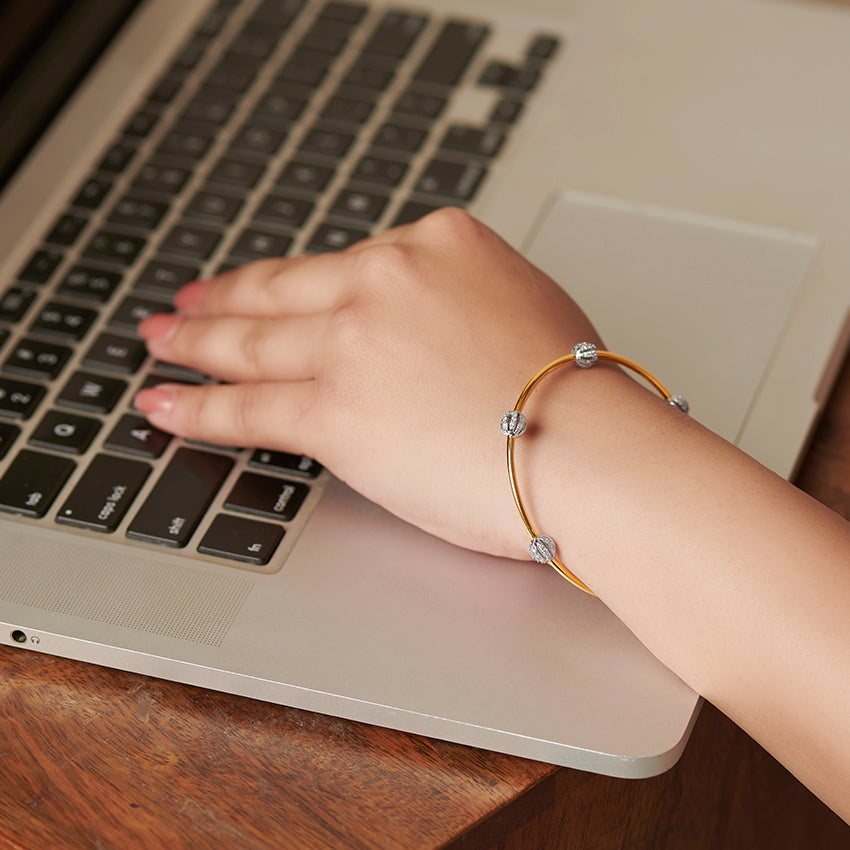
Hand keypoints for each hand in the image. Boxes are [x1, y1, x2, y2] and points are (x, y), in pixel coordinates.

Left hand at [135, 209, 601, 558]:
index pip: (346, 264)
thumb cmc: (578, 394)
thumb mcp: (524, 307)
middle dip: (225, 299)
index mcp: (439, 244)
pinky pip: (248, 407)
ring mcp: (354, 341)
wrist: (588, 447)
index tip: (268, 285)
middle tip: (186, 304)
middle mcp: (387, 279)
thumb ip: (460, 304)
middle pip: (283, 290)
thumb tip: (430, 332)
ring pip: (253, 341)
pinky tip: (164, 404)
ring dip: (198, 344)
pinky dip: (197, 407)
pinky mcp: (335, 410)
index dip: (296, 279)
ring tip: (162, 344)